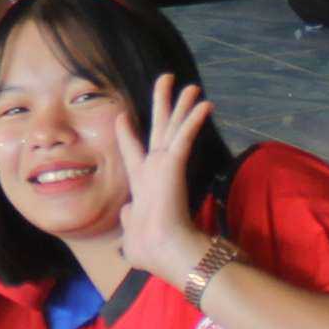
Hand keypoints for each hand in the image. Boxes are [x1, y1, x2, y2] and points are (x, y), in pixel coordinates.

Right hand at [110, 77, 218, 283]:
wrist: (162, 247)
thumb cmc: (150, 246)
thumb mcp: (131, 231)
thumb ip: (128, 217)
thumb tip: (126, 211)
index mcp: (140, 184)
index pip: (132, 152)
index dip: (126, 134)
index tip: (123, 117)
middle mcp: (148, 169)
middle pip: (155, 128)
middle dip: (160, 104)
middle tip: (165, 81)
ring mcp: (159, 164)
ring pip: (170, 126)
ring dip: (180, 104)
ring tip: (189, 85)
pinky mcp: (171, 163)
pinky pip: (185, 136)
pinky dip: (194, 119)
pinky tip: (205, 103)